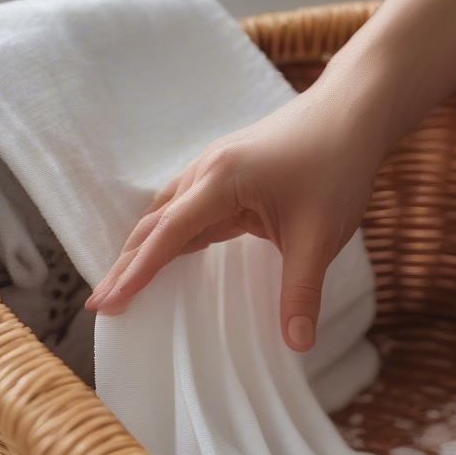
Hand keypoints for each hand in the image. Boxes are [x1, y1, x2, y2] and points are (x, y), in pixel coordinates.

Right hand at [85, 86, 384, 351]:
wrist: (353, 110)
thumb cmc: (338, 164)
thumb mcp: (321, 236)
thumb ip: (302, 291)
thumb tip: (297, 344)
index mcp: (221, 181)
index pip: (167, 236)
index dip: (136, 273)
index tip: (108, 303)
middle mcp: (207, 170)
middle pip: (155, 223)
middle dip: (126, 264)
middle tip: (101, 303)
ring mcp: (216, 168)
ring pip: (168, 213)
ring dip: (145, 247)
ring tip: (124, 283)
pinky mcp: (230, 172)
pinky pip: (190, 207)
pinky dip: (172, 234)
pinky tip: (170, 253)